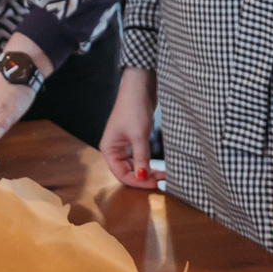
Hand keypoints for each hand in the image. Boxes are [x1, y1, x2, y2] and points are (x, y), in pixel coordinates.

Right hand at [101, 70, 159, 188]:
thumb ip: (141, 158)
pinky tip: (158, 166)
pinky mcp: (133, 139)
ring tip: (163, 174)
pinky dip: (148, 162)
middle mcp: (114, 148)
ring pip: (134, 165)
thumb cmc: (134, 108)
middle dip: (143, 177)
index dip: (136, 181)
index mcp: (109, 149)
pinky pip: (139, 157)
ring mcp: (123, 144)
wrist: (140, 87)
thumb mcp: (139, 136)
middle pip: (127, 171)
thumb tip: (143, 177)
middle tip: (161, 181)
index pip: (120, 173)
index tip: (153, 184)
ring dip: (147, 171)